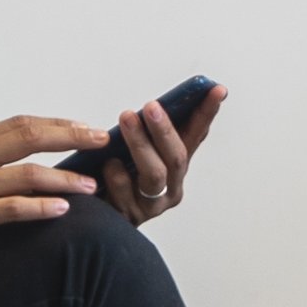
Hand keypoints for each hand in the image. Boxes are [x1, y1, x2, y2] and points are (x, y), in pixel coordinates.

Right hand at [0, 115, 108, 274]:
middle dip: (71, 136)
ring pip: (27, 173)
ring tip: (91, 186)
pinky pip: (12, 208)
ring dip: (65, 179)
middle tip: (101, 140)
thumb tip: (29, 164)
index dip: (58, 124)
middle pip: (29, 136)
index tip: (86, 127)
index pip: (20, 124)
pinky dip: (40, 207)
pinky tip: (61, 210)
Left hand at [97, 84, 222, 224]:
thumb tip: (156, 105)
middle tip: (152, 106)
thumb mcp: (134, 151)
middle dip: (166, 130)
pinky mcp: (129, 217)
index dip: (206, 114)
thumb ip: (148, 134)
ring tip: (126, 118)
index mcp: (176, 168)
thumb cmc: (114, 176)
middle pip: (177, 158)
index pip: (196, 137)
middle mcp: (170, 188)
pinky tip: (107, 163)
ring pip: (154, 175)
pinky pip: (125, 191)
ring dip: (141, 143)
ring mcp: (151, 205)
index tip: (216, 90)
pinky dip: (116, 173)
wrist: (90, 215)